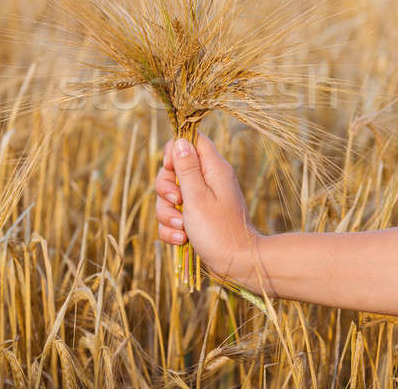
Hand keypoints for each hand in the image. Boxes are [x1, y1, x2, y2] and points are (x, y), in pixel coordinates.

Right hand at [155, 133, 260, 285]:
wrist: (237, 264)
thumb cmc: (218, 230)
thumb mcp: (197, 197)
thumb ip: (186, 168)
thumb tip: (180, 140)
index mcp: (213, 168)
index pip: (191, 140)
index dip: (174, 151)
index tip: (170, 169)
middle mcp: (208, 180)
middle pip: (174, 170)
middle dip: (166, 189)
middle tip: (177, 202)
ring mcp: (202, 199)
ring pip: (170, 195)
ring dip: (168, 213)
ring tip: (182, 228)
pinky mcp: (197, 217)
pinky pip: (175, 215)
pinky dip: (173, 227)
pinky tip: (181, 239)